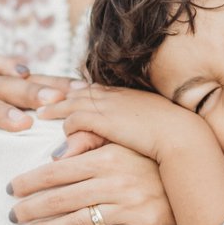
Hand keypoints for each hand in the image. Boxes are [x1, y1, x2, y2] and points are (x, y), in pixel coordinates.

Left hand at [8, 140, 176, 224]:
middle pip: (61, 199)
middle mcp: (116, 183)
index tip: (11, 189)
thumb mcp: (121, 140)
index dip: (30, 182)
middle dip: (31, 209)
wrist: (194, 175)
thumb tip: (54, 155)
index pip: (57, 172)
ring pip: (77, 223)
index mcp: (108, 157)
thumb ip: (87, 143)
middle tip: (12, 215)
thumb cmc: (150, 156)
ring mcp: (128, 208)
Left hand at [38, 83, 200, 163]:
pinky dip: (65, 124)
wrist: (182, 136)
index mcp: (127, 94)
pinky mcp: (104, 119)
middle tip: (41, 94)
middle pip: (78, 90)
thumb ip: (131, 126)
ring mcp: (108, 106)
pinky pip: (76, 118)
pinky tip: (58, 132)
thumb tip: (118, 132)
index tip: (63, 89)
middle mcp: (114, 96)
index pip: (95, 88)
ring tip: (42, 112)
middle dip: (57, 93)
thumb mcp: (150, 125)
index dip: (76, 89)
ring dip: (55, 108)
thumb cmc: (175, 134)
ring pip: (72, 102)